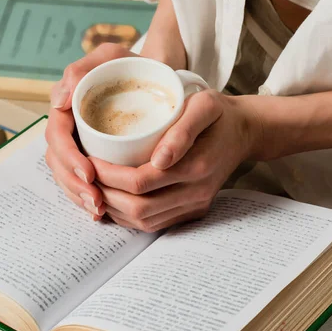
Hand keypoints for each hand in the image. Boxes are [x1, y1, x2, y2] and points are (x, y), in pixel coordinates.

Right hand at [45, 43, 137, 219]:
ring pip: (66, 176)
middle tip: (97, 199)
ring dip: (79, 196)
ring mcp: (76, 145)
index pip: (57, 136)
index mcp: (66, 108)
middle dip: (74, 184)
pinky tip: (100, 212)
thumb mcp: (110, 57)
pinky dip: (87, 198)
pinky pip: (80, 182)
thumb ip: (82, 69)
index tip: (90, 172)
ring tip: (100, 209)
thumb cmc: (132, 67)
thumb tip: (58, 102)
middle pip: (58, 162)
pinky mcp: (88, 158)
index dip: (69, 157)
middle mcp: (68, 128)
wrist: (152, 78)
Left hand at [90, 91, 259, 231]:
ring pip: (144, 222)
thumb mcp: (205, 106)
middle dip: (105, 194)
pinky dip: (128, 216)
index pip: (140, 181)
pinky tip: (114, 199)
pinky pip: (154, 224)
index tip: (89, 159)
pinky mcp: (192, 212)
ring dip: (114, 208)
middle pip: (138, 208)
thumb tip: (159, 160)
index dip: (108, 175)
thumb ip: (183, 129)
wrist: (244, 133)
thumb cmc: (218, 114)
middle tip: (87, 175)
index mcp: (196, 166)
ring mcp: (195, 206)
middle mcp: (196, 193)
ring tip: (95, 186)